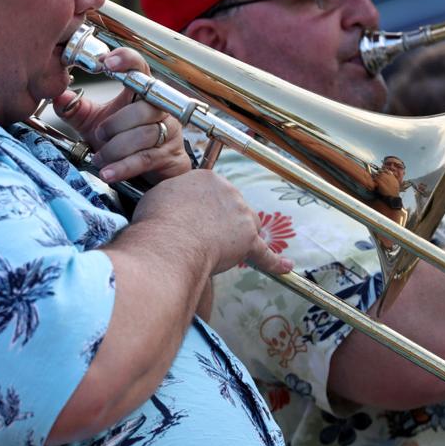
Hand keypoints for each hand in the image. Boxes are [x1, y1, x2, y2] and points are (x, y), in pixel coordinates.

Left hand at [53, 47, 190, 183]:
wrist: (147, 172)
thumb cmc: (122, 141)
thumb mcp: (94, 122)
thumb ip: (76, 110)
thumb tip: (59, 97)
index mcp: (141, 92)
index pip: (139, 68)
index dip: (126, 61)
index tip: (106, 63)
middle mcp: (160, 108)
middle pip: (143, 108)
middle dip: (115, 125)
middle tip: (99, 135)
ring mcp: (169, 132)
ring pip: (144, 135)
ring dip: (116, 149)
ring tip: (99, 159)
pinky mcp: (170, 156)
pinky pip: (145, 159)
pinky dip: (123, 167)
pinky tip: (107, 173)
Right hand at [133, 169, 292, 276]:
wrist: (169, 242)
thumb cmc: (157, 220)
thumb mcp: (159, 194)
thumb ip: (174, 195)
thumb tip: (173, 202)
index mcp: (208, 178)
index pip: (213, 192)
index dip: (202, 209)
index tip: (192, 218)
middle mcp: (229, 191)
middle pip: (232, 207)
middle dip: (219, 221)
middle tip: (198, 236)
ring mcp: (241, 215)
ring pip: (247, 227)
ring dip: (238, 237)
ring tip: (218, 250)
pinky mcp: (248, 241)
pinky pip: (265, 253)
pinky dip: (275, 261)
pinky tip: (286, 267)